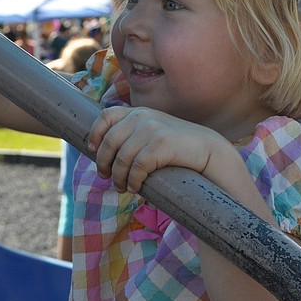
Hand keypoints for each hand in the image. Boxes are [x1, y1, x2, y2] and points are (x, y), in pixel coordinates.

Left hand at [87, 106, 227, 193]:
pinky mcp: (161, 144)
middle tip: (106, 178)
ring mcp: (152, 129)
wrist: (208, 150)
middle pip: (110, 141)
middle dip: (104, 163)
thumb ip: (133, 135)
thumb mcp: (153, 133)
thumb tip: (104, 154)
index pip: (106, 116)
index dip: (95, 134)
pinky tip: (136, 188)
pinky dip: (133, 181)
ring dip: (119, 177)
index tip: (92, 151)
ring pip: (122, 158)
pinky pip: (137, 167)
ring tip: (123, 187)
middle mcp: (142, 117)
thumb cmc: (177, 148)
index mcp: (138, 112)